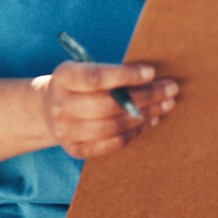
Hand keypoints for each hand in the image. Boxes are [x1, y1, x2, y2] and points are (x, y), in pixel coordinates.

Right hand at [39, 61, 177, 159]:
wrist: (48, 109)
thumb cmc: (78, 83)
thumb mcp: (84, 68)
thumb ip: (110, 73)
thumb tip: (150, 77)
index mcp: (63, 78)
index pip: (95, 78)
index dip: (125, 75)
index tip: (151, 72)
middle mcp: (61, 106)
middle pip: (107, 105)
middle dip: (144, 96)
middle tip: (170, 89)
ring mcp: (66, 131)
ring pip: (112, 126)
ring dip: (144, 116)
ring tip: (165, 105)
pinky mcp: (76, 149)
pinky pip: (111, 143)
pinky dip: (134, 133)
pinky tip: (150, 121)